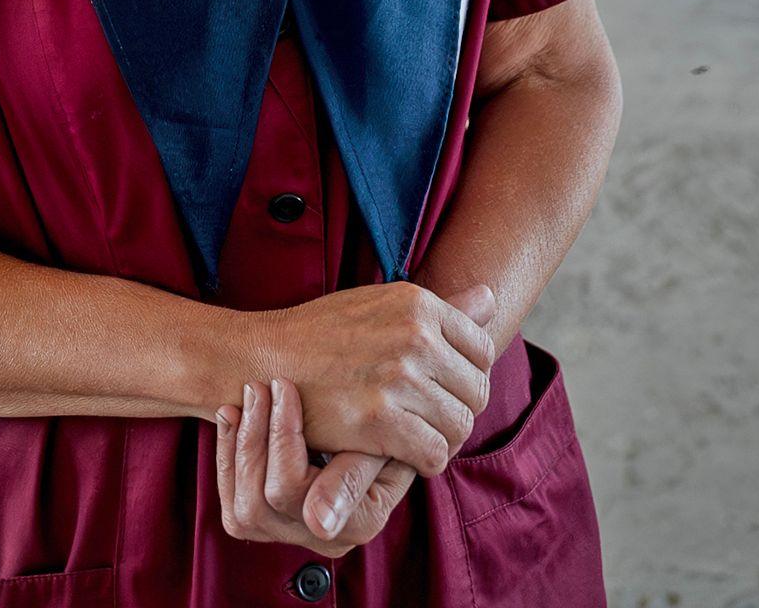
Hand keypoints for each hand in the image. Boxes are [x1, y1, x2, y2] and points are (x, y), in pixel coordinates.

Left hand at [214, 375, 417, 557]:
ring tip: (247, 397)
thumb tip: (317, 523)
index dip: (282, 435)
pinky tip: (232, 418)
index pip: (293, 489)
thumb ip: (352, 477)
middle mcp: (323, 538)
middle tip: (259, 386)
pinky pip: (234, 505)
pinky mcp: (271, 522)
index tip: (283, 385)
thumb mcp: (382, 439)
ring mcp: (295, 533)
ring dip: (239, 446)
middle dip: (255, 437)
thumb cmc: (390, 423)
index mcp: (358, 521)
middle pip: (261, 503)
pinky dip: (228, 457)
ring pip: (243, 510)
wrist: (388, 421)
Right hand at [250, 278, 496, 476]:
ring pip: (459, 427)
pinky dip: (424, 461)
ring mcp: (398, 378)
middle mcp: (415, 336)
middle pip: (476, 391)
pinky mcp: (379, 421)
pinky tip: (401, 451)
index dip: (466, 374)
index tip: (441, 387)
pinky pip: (434, 454)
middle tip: (427, 417)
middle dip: (457, 409)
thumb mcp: (382, 304)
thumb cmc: (325, 333)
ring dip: (442, 438)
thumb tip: (492, 298)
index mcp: (418, 303)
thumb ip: (442, 309)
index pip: (483, 349)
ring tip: (416, 434)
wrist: (266, 359)